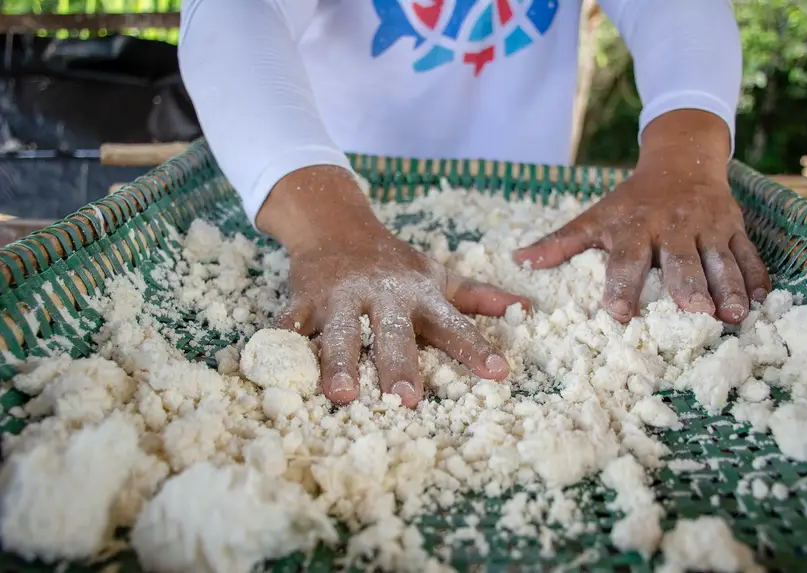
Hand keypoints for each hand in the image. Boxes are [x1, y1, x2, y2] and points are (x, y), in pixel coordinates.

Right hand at [257, 166, 529, 408]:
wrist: (335, 225)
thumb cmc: (393, 263)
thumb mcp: (437, 276)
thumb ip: (478, 297)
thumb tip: (527, 309)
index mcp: (418, 294)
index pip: (453, 324)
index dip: (475, 349)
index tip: (498, 373)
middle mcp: (381, 294)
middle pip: (393, 334)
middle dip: (400, 366)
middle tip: (408, 399)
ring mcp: (340, 296)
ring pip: (341, 333)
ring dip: (340, 364)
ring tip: (342, 396)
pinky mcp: (303, 299)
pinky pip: (292, 326)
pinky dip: (283, 345)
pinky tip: (276, 369)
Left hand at [514, 110, 770, 324]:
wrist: (681, 158)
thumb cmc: (632, 200)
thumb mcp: (595, 216)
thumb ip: (560, 242)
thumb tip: (518, 261)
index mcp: (635, 229)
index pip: (626, 261)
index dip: (622, 287)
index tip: (619, 314)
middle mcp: (672, 227)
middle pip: (681, 261)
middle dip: (688, 286)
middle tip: (694, 313)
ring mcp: (708, 226)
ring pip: (720, 260)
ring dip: (728, 287)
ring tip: (734, 315)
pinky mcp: (734, 226)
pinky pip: (748, 252)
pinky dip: (756, 276)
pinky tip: (762, 300)